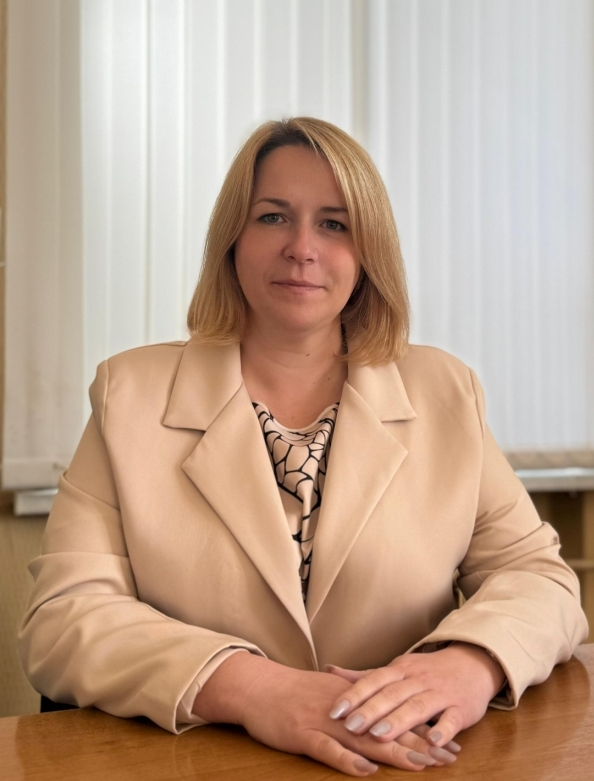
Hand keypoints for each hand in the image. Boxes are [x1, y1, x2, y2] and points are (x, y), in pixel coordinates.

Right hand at [193, 653, 458, 775]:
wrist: (258, 687)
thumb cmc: (293, 692)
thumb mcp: (331, 692)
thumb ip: (359, 701)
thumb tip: (385, 714)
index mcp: (354, 699)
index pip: (395, 716)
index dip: (423, 730)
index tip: (450, 743)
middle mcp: (345, 709)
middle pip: (387, 728)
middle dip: (419, 743)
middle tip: (448, 757)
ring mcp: (324, 721)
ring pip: (365, 738)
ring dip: (394, 752)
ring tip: (421, 765)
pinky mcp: (303, 734)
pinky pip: (328, 749)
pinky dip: (347, 759)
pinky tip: (366, 770)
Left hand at [327, 642, 505, 749]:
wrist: (472, 664)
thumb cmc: (427, 671)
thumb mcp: (397, 669)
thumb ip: (365, 676)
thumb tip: (330, 670)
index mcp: (400, 670)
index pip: (373, 681)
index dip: (354, 695)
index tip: (334, 711)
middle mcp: (417, 680)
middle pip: (392, 694)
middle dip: (370, 711)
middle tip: (350, 727)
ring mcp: (440, 694)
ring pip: (418, 706)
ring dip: (399, 720)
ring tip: (380, 736)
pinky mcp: (462, 709)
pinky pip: (453, 719)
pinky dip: (444, 730)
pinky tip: (433, 741)